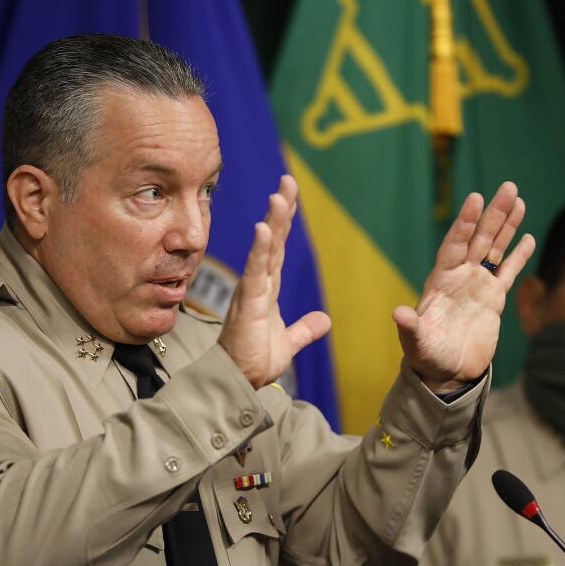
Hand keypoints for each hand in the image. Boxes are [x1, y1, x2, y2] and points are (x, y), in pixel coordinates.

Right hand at [217, 175, 331, 388]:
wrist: (240, 384)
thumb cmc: (254, 362)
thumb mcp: (289, 343)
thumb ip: (305, 329)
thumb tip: (324, 320)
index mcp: (268, 290)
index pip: (279, 249)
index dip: (284, 222)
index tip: (289, 195)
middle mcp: (259, 285)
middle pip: (273, 240)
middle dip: (281, 211)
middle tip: (288, 181)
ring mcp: (251, 292)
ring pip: (264, 250)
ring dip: (273, 222)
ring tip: (279, 195)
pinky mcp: (247, 304)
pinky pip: (255, 272)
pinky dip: (260, 250)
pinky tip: (264, 229)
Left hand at [394, 182, 534, 392]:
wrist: (448, 373)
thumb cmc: (428, 356)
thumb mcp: (416, 342)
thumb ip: (410, 327)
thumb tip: (398, 313)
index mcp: (441, 279)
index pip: (454, 243)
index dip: (465, 222)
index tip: (475, 199)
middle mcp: (460, 276)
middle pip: (479, 238)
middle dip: (493, 213)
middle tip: (509, 187)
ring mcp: (478, 285)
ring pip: (495, 248)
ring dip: (507, 225)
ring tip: (518, 200)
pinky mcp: (494, 299)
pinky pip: (508, 272)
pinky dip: (518, 256)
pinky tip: (528, 237)